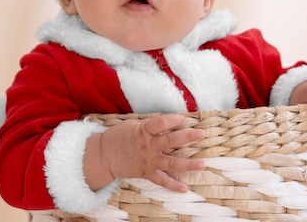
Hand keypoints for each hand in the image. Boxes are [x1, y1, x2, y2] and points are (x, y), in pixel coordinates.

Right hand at [85, 114, 204, 191]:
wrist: (104, 156)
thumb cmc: (118, 136)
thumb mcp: (132, 125)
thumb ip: (149, 125)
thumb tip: (166, 123)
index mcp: (143, 131)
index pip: (160, 123)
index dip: (172, 120)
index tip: (183, 118)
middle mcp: (147, 146)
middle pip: (170, 141)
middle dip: (187, 137)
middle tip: (201, 134)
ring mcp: (148, 161)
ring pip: (171, 163)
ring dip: (188, 164)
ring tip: (202, 164)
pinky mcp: (146, 173)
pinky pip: (161, 180)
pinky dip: (172, 185)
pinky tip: (184, 189)